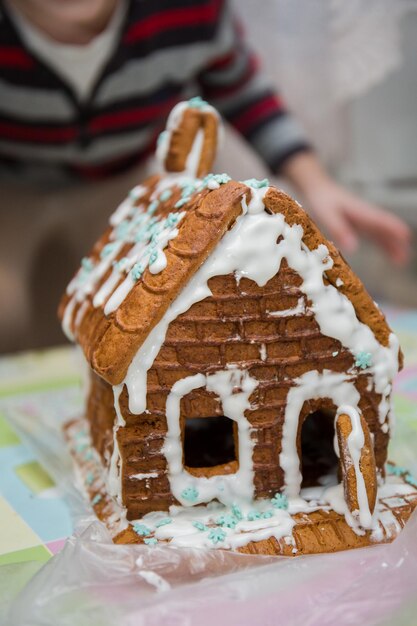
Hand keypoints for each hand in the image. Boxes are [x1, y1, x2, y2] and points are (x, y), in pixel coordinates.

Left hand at [281, 152, 411, 265]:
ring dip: (392, 244)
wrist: (318, 188)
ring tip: (401, 259)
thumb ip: (339, 230)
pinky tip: (388, 251)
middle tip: (405, 258)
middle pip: (386, 228)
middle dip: (396, 242)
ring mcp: (364, 218)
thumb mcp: (326, 215)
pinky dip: (383, 242)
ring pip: (383, 232)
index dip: (393, 228)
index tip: (405, 236)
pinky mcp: (360, 222)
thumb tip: (352, 247)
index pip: (381, 221)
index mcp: (360, 211)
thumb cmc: (322, 200)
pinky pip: (375, 233)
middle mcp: (366, 214)